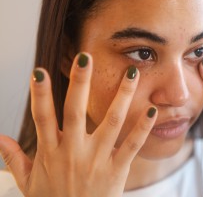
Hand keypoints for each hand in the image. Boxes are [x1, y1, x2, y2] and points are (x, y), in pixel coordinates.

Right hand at [0, 53, 156, 196]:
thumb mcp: (28, 182)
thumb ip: (13, 158)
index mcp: (50, 152)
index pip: (42, 118)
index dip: (39, 95)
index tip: (39, 72)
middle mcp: (74, 152)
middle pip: (75, 112)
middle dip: (80, 84)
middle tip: (86, 57)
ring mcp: (97, 160)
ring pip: (112, 122)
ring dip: (122, 97)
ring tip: (132, 73)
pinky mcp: (117, 170)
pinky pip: (132, 146)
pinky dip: (143, 128)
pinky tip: (152, 110)